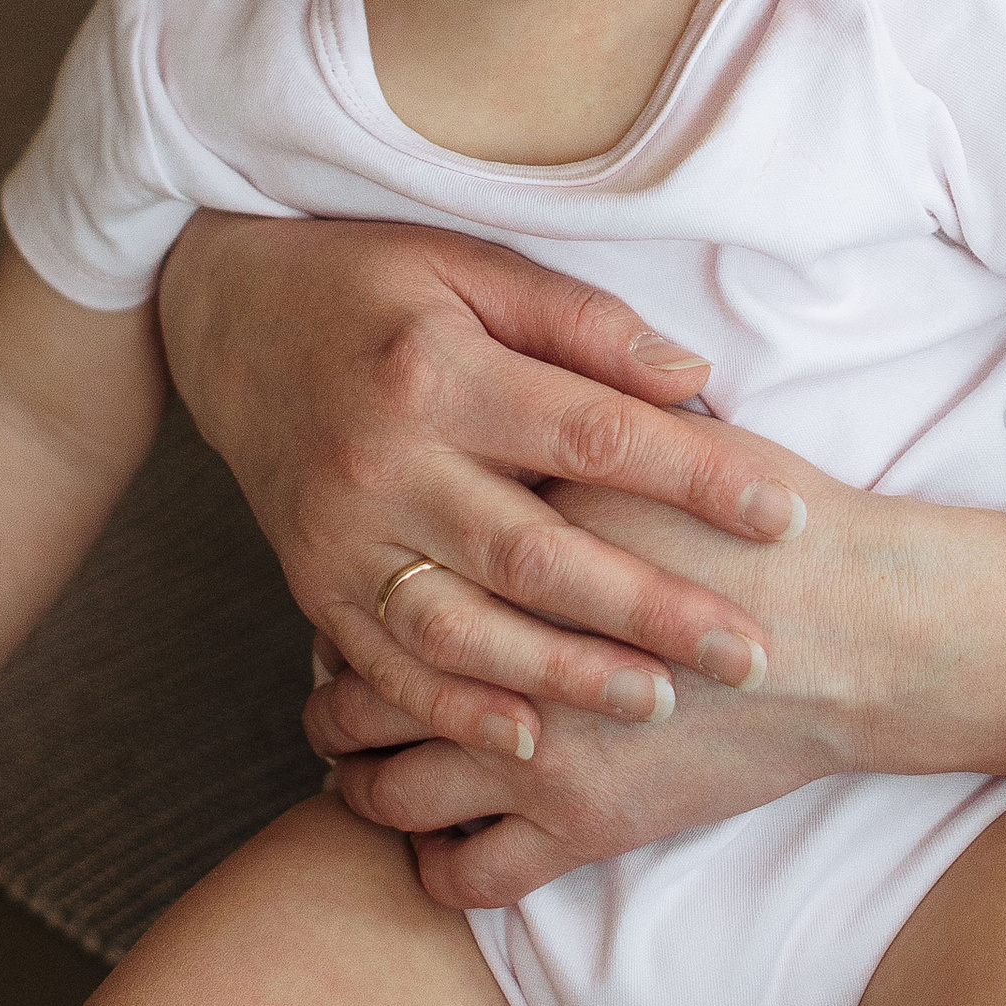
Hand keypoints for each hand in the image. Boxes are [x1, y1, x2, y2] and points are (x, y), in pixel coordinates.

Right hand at [158, 215, 811, 755]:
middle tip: (751, 654)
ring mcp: (340, 536)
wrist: (222, 317)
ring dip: (565, 677)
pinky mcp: (311, 585)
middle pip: (538, 553)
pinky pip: (386, 666)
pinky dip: (456, 709)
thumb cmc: (371, 284)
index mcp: (438, 372)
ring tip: (659, 703)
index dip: (693, 479)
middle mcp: (384, 464)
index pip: (591, 433)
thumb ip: (582, 324)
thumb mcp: (471, 264)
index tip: (783, 516)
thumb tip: (695, 382)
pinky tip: (529, 740)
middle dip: (652, 610)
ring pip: (464, 630)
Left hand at [309, 452, 892, 906]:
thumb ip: (564, 424)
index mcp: (520, 551)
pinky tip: (433, 831)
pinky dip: (431, 861)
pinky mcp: (584, 831)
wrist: (866, 630)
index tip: (355, 573)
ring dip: (357, 777)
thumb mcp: (661, 439)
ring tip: (358, 755)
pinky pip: (465, 875)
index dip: (353, 580)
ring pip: (387, 793)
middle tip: (333, 673)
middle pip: (361, 687)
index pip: (389, 574)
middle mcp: (509, 659)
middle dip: (331, 688)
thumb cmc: (774, 521)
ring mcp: (542, 757)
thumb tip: (491, 403)